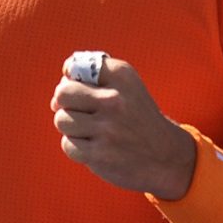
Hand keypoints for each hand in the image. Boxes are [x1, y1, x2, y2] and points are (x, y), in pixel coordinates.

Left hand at [50, 53, 196, 197]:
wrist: (167, 156)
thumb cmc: (137, 118)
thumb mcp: (127, 87)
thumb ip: (93, 78)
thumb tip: (55, 97)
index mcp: (122, 77)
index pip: (75, 66)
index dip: (71, 78)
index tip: (81, 88)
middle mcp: (115, 100)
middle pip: (63, 93)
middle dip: (64, 103)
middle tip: (79, 111)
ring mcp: (107, 129)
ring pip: (62, 120)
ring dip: (71, 127)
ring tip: (90, 130)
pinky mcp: (100, 154)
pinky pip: (68, 144)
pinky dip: (77, 147)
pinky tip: (94, 146)